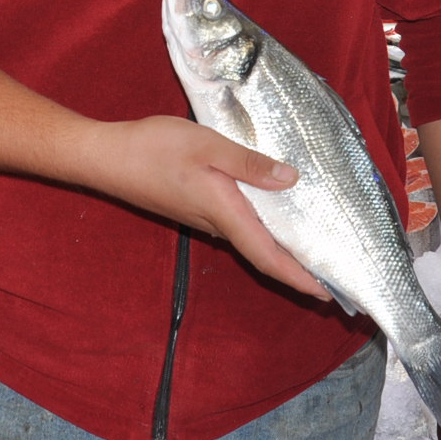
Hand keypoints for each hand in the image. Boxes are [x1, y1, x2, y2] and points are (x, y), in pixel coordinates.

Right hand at [84, 116, 328, 301]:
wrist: (106, 157)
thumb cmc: (155, 149)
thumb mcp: (208, 146)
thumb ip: (249, 163)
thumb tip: (292, 179)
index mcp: (225, 213)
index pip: (269, 256)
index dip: (300, 277)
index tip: (329, 293)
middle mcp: (217, 224)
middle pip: (264, 255)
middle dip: (298, 270)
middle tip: (333, 277)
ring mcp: (204, 219)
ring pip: (251, 242)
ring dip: (282, 252)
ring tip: (313, 249)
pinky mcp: (195, 209)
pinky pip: (238, 228)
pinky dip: (263, 232)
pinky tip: (273, 217)